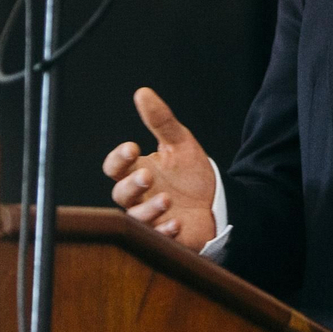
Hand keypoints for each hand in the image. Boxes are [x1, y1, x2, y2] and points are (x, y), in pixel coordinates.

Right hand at [102, 87, 217, 249]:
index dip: (119, 158)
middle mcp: (139, 196)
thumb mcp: (180, 142)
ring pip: (136, 218)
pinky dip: (165, 231)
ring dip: (148, 209)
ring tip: (166, 198)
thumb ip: (160, 121)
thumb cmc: (191, 173)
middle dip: (131, 185)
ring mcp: (151, 218)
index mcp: (137, 171)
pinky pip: (158, 238)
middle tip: (147, 176)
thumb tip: (143, 93)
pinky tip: (176, 222)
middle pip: (120, 193)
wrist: (217, 201)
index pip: (115, 166)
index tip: (133, 147)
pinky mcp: (165, 237)